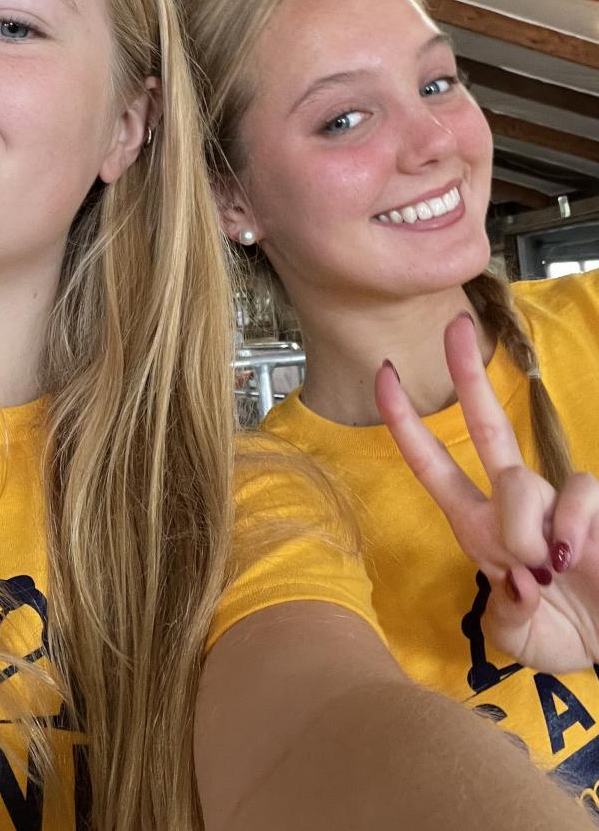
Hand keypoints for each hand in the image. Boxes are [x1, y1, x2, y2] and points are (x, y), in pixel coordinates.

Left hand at [374, 312, 598, 674]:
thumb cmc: (558, 632)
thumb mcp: (516, 636)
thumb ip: (504, 614)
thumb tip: (514, 579)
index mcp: (476, 525)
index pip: (432, 464)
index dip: (405, 423)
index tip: (383, 373)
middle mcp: (510, 503)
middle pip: (485, 425)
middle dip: (467, 375)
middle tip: (454, 325)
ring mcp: (553, 501)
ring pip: (518, 481)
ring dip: (522, 531)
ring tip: (542, 569)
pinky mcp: (591, 506)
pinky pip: (573, 494)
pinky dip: (567, 527)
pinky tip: (570, 554)